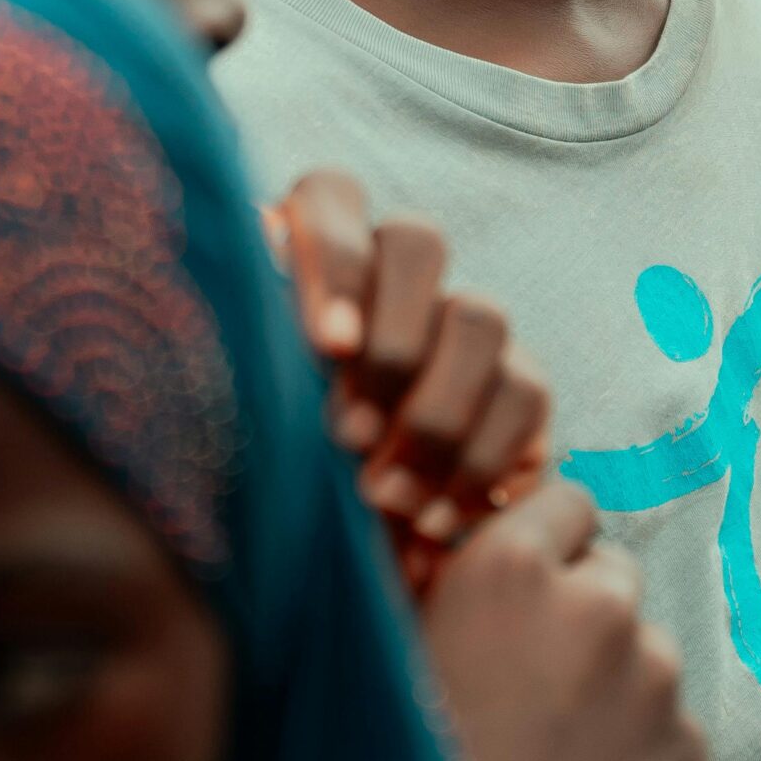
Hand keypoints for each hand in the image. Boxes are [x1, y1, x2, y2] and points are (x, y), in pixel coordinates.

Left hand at [270, 171, 549, 592]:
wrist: (317, 565)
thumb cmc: (253, 480)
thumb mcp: (232, 424)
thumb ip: (247, 370)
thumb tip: (277, 332)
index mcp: (310, 255)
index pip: (332, 195)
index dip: (336, 259)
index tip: (326, 350)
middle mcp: (390, 274)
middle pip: (418, 239)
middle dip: (391, 342)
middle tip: (350, 436)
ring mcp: (457, 324)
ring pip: (483, 316)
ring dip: (437, 413)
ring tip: (386, 499)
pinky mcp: (512, 387)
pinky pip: (527, 396)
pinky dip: (483, 463)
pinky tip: (434, 522)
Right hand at [423, 478, 705, 760]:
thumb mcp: (384, 652)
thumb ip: (443, 581)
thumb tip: (460, 543)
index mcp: (512, 566)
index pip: (566, 500)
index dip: (543, 546)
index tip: (520, 592)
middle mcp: (599, 604)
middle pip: (612, 574)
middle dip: (580, 613)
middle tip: (528, 688)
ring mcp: (655, 681)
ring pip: (644, 656)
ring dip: (610, 690)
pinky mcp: (689, 755)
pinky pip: (669, 732)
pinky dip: (637, 756)